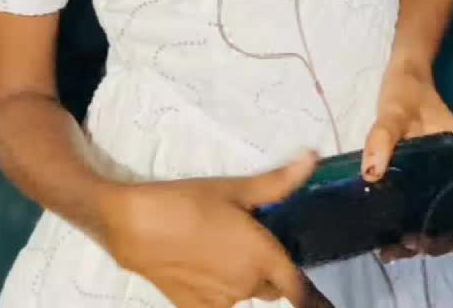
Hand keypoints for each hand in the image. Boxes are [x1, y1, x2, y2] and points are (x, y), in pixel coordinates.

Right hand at [100, 150, 334, 307]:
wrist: (137, 225)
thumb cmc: (189, 201)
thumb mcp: (235, 188)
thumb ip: (278, 182)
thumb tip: (313, 159)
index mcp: (262, 258)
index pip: (300, 291)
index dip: (310, 294)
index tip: (315, 294)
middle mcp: (247, 286)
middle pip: (272, 286)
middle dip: (269, 268)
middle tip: (252, 239)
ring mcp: (221, 302)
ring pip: (246, 294)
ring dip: (244, 278)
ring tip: (223, 247)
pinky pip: (221, 304)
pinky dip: (220, 291)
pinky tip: (204, 266)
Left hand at [361, 65, 452, 264]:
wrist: (403, 77)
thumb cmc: (405, 92)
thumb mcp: (393, 112)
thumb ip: (383, 137)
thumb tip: (371, 174)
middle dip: (447, 242)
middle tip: (412, 247)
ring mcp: (448, 174)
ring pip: (451, 218)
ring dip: (430, 240)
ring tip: (396, 249)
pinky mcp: (430, 176)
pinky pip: (434, 209)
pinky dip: (419, 228)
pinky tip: (393, 237)